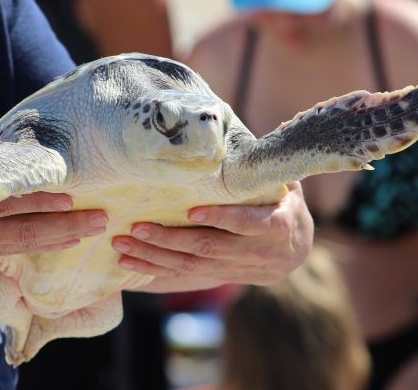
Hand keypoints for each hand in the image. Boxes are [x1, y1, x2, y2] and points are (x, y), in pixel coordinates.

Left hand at [112, 182, 313, 288]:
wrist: (295, 249)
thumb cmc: (283, 203)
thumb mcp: (283, 185)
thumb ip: (260, 171)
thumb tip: (234, 140)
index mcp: (276, 226)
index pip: (247, 224)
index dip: (220, 219)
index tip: (191, 212)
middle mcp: (255, 253)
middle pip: (208, 248)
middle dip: (169, 239)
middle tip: (136, 228)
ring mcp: (236, 270)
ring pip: (191, 266)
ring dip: (154, 257)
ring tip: (122, 246)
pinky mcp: (220, 278)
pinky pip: (185, 276)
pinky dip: (155, 270)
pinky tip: (129, 264)